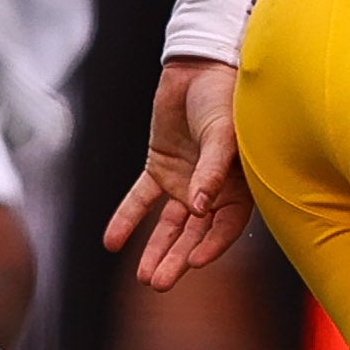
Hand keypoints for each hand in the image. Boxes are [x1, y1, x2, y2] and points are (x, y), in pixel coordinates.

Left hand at [103, 57, 249, 288]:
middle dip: (177, 258)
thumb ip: (212, 170)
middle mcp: (212, 190)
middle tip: (159, 283)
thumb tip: (201, 208)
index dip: (211, 246)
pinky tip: (111, 241)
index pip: (225, 226)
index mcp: (238, 186)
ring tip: (143, 277)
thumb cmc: (226, 98)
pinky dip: (126, 218)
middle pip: (194, 233)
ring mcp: (185, 181)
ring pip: (169, 224)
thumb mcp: (223, 134)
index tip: (195, 263)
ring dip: (156, 248)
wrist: (198, 66)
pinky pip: (141, 199)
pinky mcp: (159, 167)